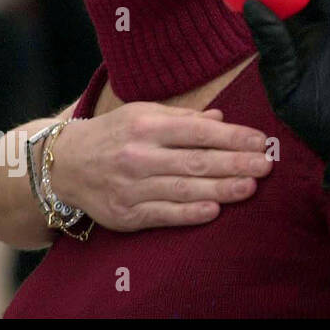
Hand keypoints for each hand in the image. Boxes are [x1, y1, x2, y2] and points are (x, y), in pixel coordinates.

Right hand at [51, 105, 271, 230]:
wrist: (63, 164)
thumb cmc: (114, 134)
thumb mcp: (144, 114)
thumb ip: (183, 118)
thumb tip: (221, 118)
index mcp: (146, 126)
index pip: (198, 132)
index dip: (232, 137)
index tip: (260, 141)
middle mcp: (138, 156)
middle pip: (195, 162)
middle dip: (235, 163)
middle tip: (266, 165)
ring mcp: (130, 187)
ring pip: (183, 189)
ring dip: (221, 189)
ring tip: (250, 187)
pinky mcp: (124, 214)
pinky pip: (163, 215)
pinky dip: (190, 214)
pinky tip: (214, 211)